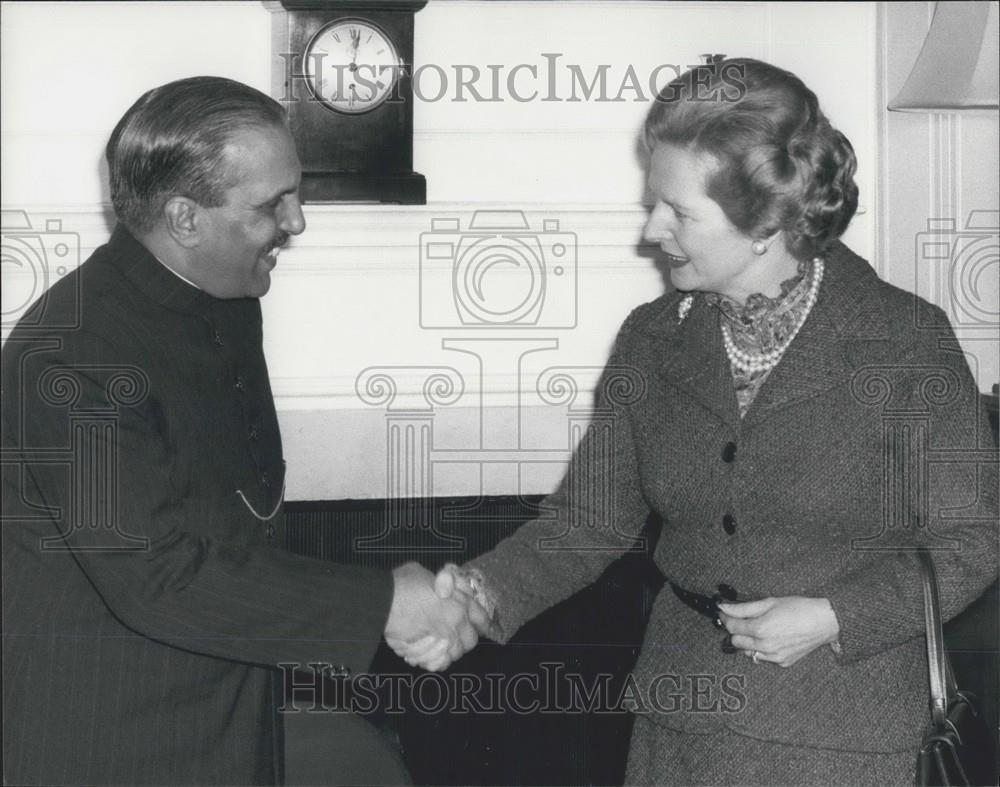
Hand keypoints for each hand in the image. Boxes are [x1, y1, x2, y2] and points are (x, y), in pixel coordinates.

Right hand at [384, 562, 484, 670]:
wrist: (382, 602)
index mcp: (459, 602)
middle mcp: (456, 622)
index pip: (481, 617)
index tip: (483, 626)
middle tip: (458, 636)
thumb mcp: (425, 574)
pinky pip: (440, 664)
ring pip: (456, 653)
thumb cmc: (402, 584)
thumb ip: (438, 582)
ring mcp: (443, 639)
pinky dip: (437, 662)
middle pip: (471, 640)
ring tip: (441, 646)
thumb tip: (440, 585)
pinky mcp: (428, 653)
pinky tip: (431, 657)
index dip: (482, 622)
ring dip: (450, 651)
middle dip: (466, 639)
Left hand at [718, 596, 839, 667]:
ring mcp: (774, 656)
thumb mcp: (769, 602)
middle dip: (736, 630)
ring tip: (758, 629)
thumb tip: (724, 607)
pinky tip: (770, 638)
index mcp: (760, 629)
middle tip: (742, 620)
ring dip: (748, 642)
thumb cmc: (799, 609)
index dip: (725, 618)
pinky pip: (763, 658)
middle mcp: (765, 646)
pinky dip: (761, 649)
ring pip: (748, 652)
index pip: (732, 627)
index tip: (724, 612)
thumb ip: (743, 607)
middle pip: (736, 642)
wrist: (824, 622)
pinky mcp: (782, 662)